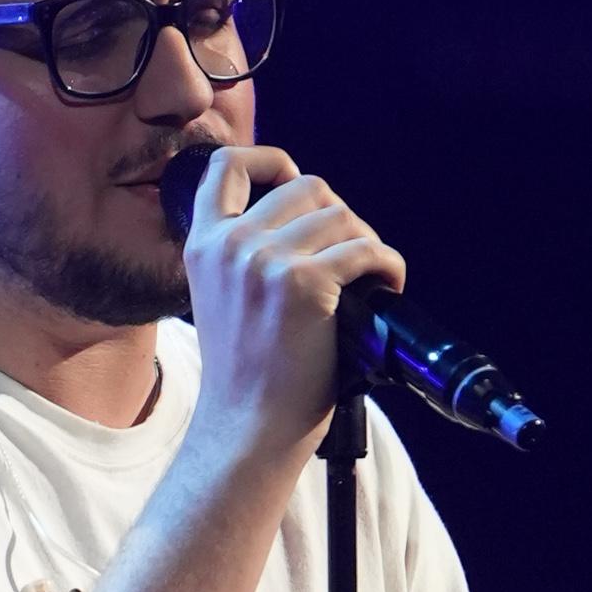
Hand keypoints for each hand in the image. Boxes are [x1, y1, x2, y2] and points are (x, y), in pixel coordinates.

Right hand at [181, 149, 406, 462]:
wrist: (247, 431)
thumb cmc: (246, 379)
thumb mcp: (221, 301)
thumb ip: (244, 257)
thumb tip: (309, 223)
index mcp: (203, 245)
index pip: (226, 166)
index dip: (269, 161)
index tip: (292, 180)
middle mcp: (230, 245)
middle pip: (307, 187)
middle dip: (339, 216)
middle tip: (350, 256)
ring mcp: (266, 262)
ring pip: (341, 216)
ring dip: (366, 242)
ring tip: (370, 277)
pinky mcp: (304, 285)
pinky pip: (366, 251)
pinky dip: (387, 266)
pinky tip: (387, 287)